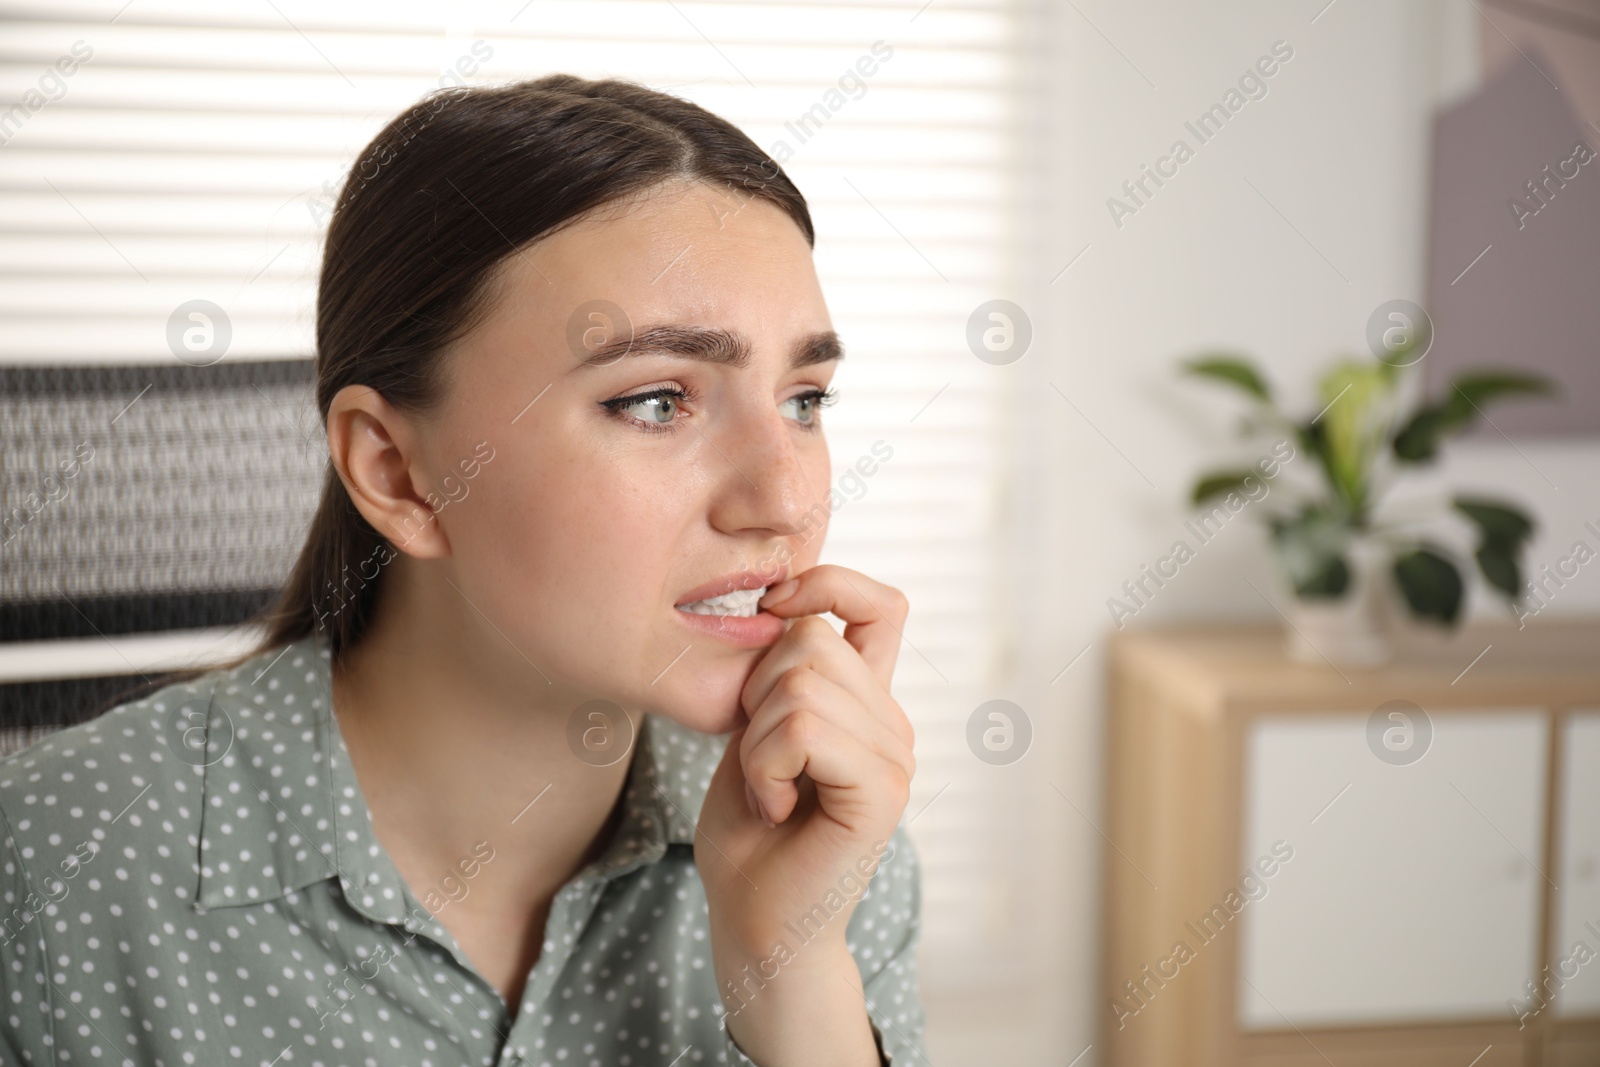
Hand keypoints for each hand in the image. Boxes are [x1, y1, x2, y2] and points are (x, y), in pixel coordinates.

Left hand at [693, 564, 914, 1064]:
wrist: (753, 922)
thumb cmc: (747, 834)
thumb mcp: (753, 730)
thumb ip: (780, 673)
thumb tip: (780, 603)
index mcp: (868, 701)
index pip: (880, 603)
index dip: (826, 584)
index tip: (769, 613)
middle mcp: (892, 722)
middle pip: (811, 638)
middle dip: (754, 692)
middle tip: (759, 761)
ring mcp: (895, 756)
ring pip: (800, 683)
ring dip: (755, 740)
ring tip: (768, 790)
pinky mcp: (881, 792)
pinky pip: (805, 731)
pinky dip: (766, 766)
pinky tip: (775, 807)